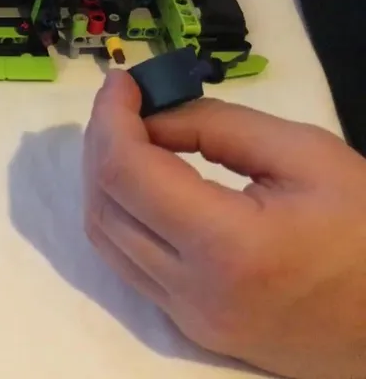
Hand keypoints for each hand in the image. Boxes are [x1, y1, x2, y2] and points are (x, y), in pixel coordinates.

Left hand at [84, 70, 365, 378]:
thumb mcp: (308, 155)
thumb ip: (219, 127)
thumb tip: (150, 114)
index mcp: (230, 246)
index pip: (126, 173)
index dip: (111, 119)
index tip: (122, 81)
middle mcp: (195, 291)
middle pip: (105, 205)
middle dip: (102, 143)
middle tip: (124, 104)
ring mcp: (189, 318)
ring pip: (106, 240)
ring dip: (104, 181)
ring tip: (130, 136)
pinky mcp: (192, 328)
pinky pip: (130, 266)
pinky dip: (123, 217)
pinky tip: (144, 183)